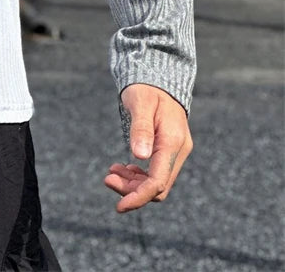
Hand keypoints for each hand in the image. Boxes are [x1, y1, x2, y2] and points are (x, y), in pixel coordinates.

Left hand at [104, 83, 191, 212]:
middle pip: (157, 186)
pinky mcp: (167, 150)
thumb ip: (141, 129)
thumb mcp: (140, 103)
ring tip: (111, 174)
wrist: (157, 78)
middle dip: (132, 190)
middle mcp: (178, 150)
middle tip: (107, 179)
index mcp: (172, 142)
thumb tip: (139, 156)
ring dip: (133, 183)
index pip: (158, 181)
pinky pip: (155, 172)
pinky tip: (122, 168)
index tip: (119, 205)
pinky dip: (138, 175)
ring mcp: (175, 151)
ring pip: (155, 182)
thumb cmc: (147, 88)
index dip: (139, 196)